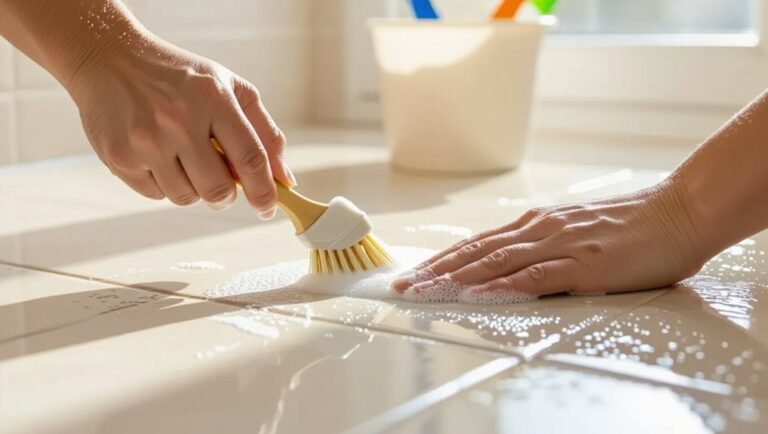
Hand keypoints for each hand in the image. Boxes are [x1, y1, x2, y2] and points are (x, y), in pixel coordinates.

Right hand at [68, 35, 294, 217]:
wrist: (109, 58)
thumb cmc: (179, 76)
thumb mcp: (228, 87)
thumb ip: (263, 131)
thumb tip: (285, 177)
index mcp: (213, 98)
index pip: (251, 159)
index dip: (265, 192)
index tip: (268, 207)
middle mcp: (179, 120)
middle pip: (218, 190)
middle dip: (226, 195)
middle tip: (221, 183)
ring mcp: (146, 141)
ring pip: (186, 198)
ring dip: (193, 187)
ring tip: (181, 155)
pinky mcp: (119, 158)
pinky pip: (156, 195)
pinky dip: (163, 183)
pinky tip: (156, 153)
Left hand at [393, 181, 710, 296]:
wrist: (678, 212)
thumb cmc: (631, 226)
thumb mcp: (577, 236)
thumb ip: (545, 253)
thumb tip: (513, 273)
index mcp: (537, 225)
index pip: (477, 245)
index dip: (442, 260)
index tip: (415, 274)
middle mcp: (539, 230)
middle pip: (475, 252)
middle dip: (435, 271)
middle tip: (403, 285)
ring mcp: (560, 245)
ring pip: (495, 262)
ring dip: (455, 277)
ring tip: (424, 290)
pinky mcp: (584, 263)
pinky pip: (535, 276)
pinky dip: (502, 285)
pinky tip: (478, 293)